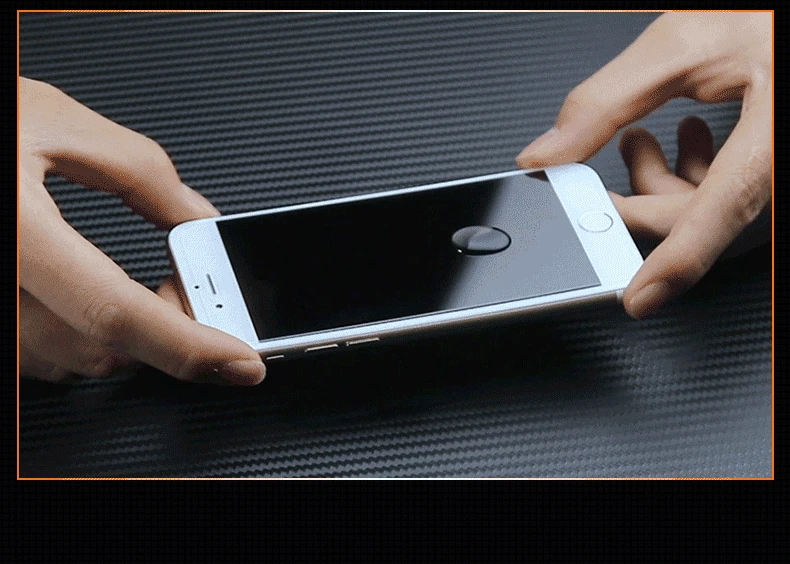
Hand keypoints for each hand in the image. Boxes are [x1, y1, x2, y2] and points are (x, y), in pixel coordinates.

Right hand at [19, 77, 265, 384]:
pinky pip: (31, 356)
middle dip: (162, 332)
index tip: (239, 362)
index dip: (188, 346)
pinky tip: (82, 300)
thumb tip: (197, 217)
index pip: (115, 312)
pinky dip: (76, 336)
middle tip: (186, 289)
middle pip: (98, 352)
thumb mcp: (54, 123)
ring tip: (131, 285)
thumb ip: (139, 173)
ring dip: (118, 336)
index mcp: (12, 230)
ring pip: (66, 362)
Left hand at [515, 13, 771, 318]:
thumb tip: (549, 153)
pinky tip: (686, 137)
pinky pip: (733, 193)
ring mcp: (779, 167)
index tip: (637, 296)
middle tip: (598, 181)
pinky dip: (697, 175)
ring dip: (664, 181)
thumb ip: (605, 102)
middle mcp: (782, 159)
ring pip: (715, 207)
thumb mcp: (680, 45)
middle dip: (641, 198)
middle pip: (702, 215)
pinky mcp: (771, 166)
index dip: (676, 261)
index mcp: (773, 129)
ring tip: (640, 138)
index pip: (720, 210)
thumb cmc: (765, 14)